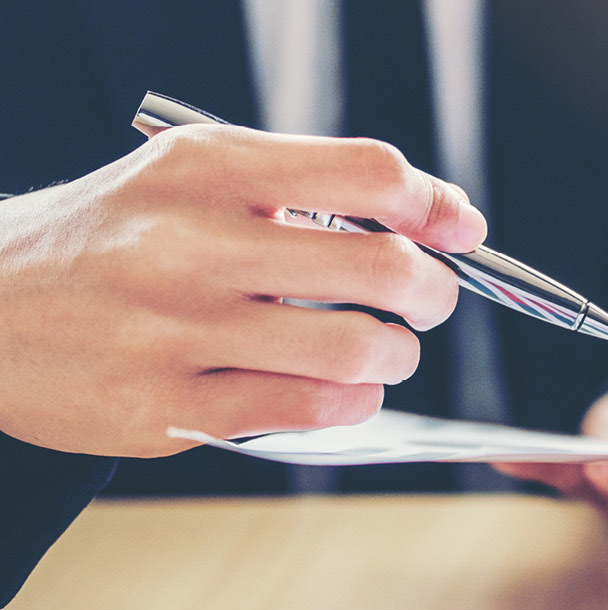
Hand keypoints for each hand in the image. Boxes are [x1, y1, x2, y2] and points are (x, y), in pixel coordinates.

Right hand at [0, 124, 482, 456]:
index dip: (436, 204)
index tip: (459, 230)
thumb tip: (446, 216)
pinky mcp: (165, 408)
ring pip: (356, 349)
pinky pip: (309, 410)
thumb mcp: (195, 176)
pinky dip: (354, 401)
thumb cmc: (116, 238)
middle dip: (434, 291)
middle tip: (428, 301)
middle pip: (383, 267)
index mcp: (208, 168)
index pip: (368, 171)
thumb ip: (312, 187)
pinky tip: (343, 388)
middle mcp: (190, 243)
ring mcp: (175, 331)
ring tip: (384, 348)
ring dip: (397, 354)